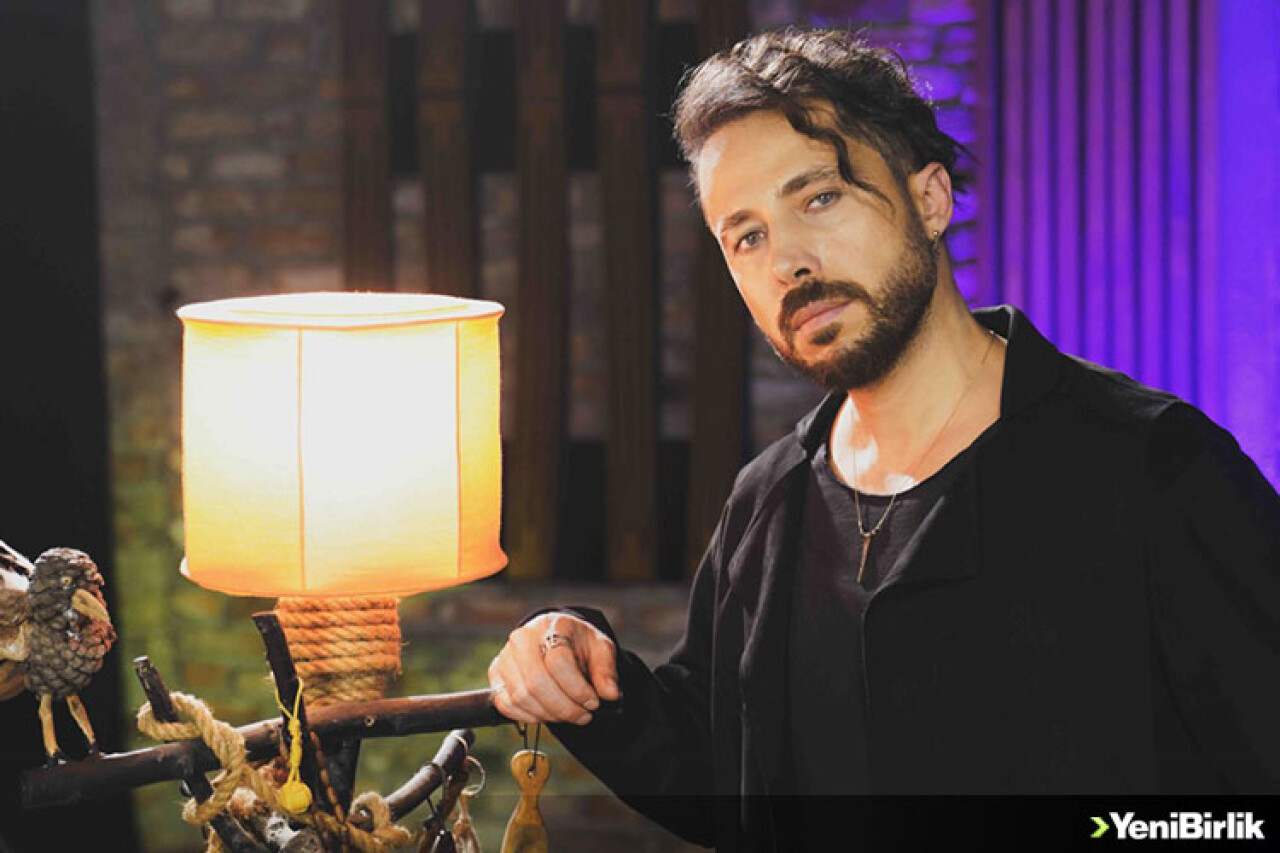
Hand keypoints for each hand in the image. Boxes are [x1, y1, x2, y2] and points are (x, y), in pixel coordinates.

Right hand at [488, 612, 619, 725]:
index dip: (577, 689)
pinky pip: (506, 705)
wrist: (554, 638)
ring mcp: (505, 657)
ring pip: (522, 697)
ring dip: (549, 715)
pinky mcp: (496, 675)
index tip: (594, 702)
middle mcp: (522, 639)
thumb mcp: (599, 648)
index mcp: (550, 626)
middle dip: (564, 707)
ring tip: (569, 715)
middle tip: (583, 715)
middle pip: (536, 682)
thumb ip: (606, 669)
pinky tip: (548, 715)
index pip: (558, 662)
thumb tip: (610, 694)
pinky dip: (529, 717)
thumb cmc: (577, 643)